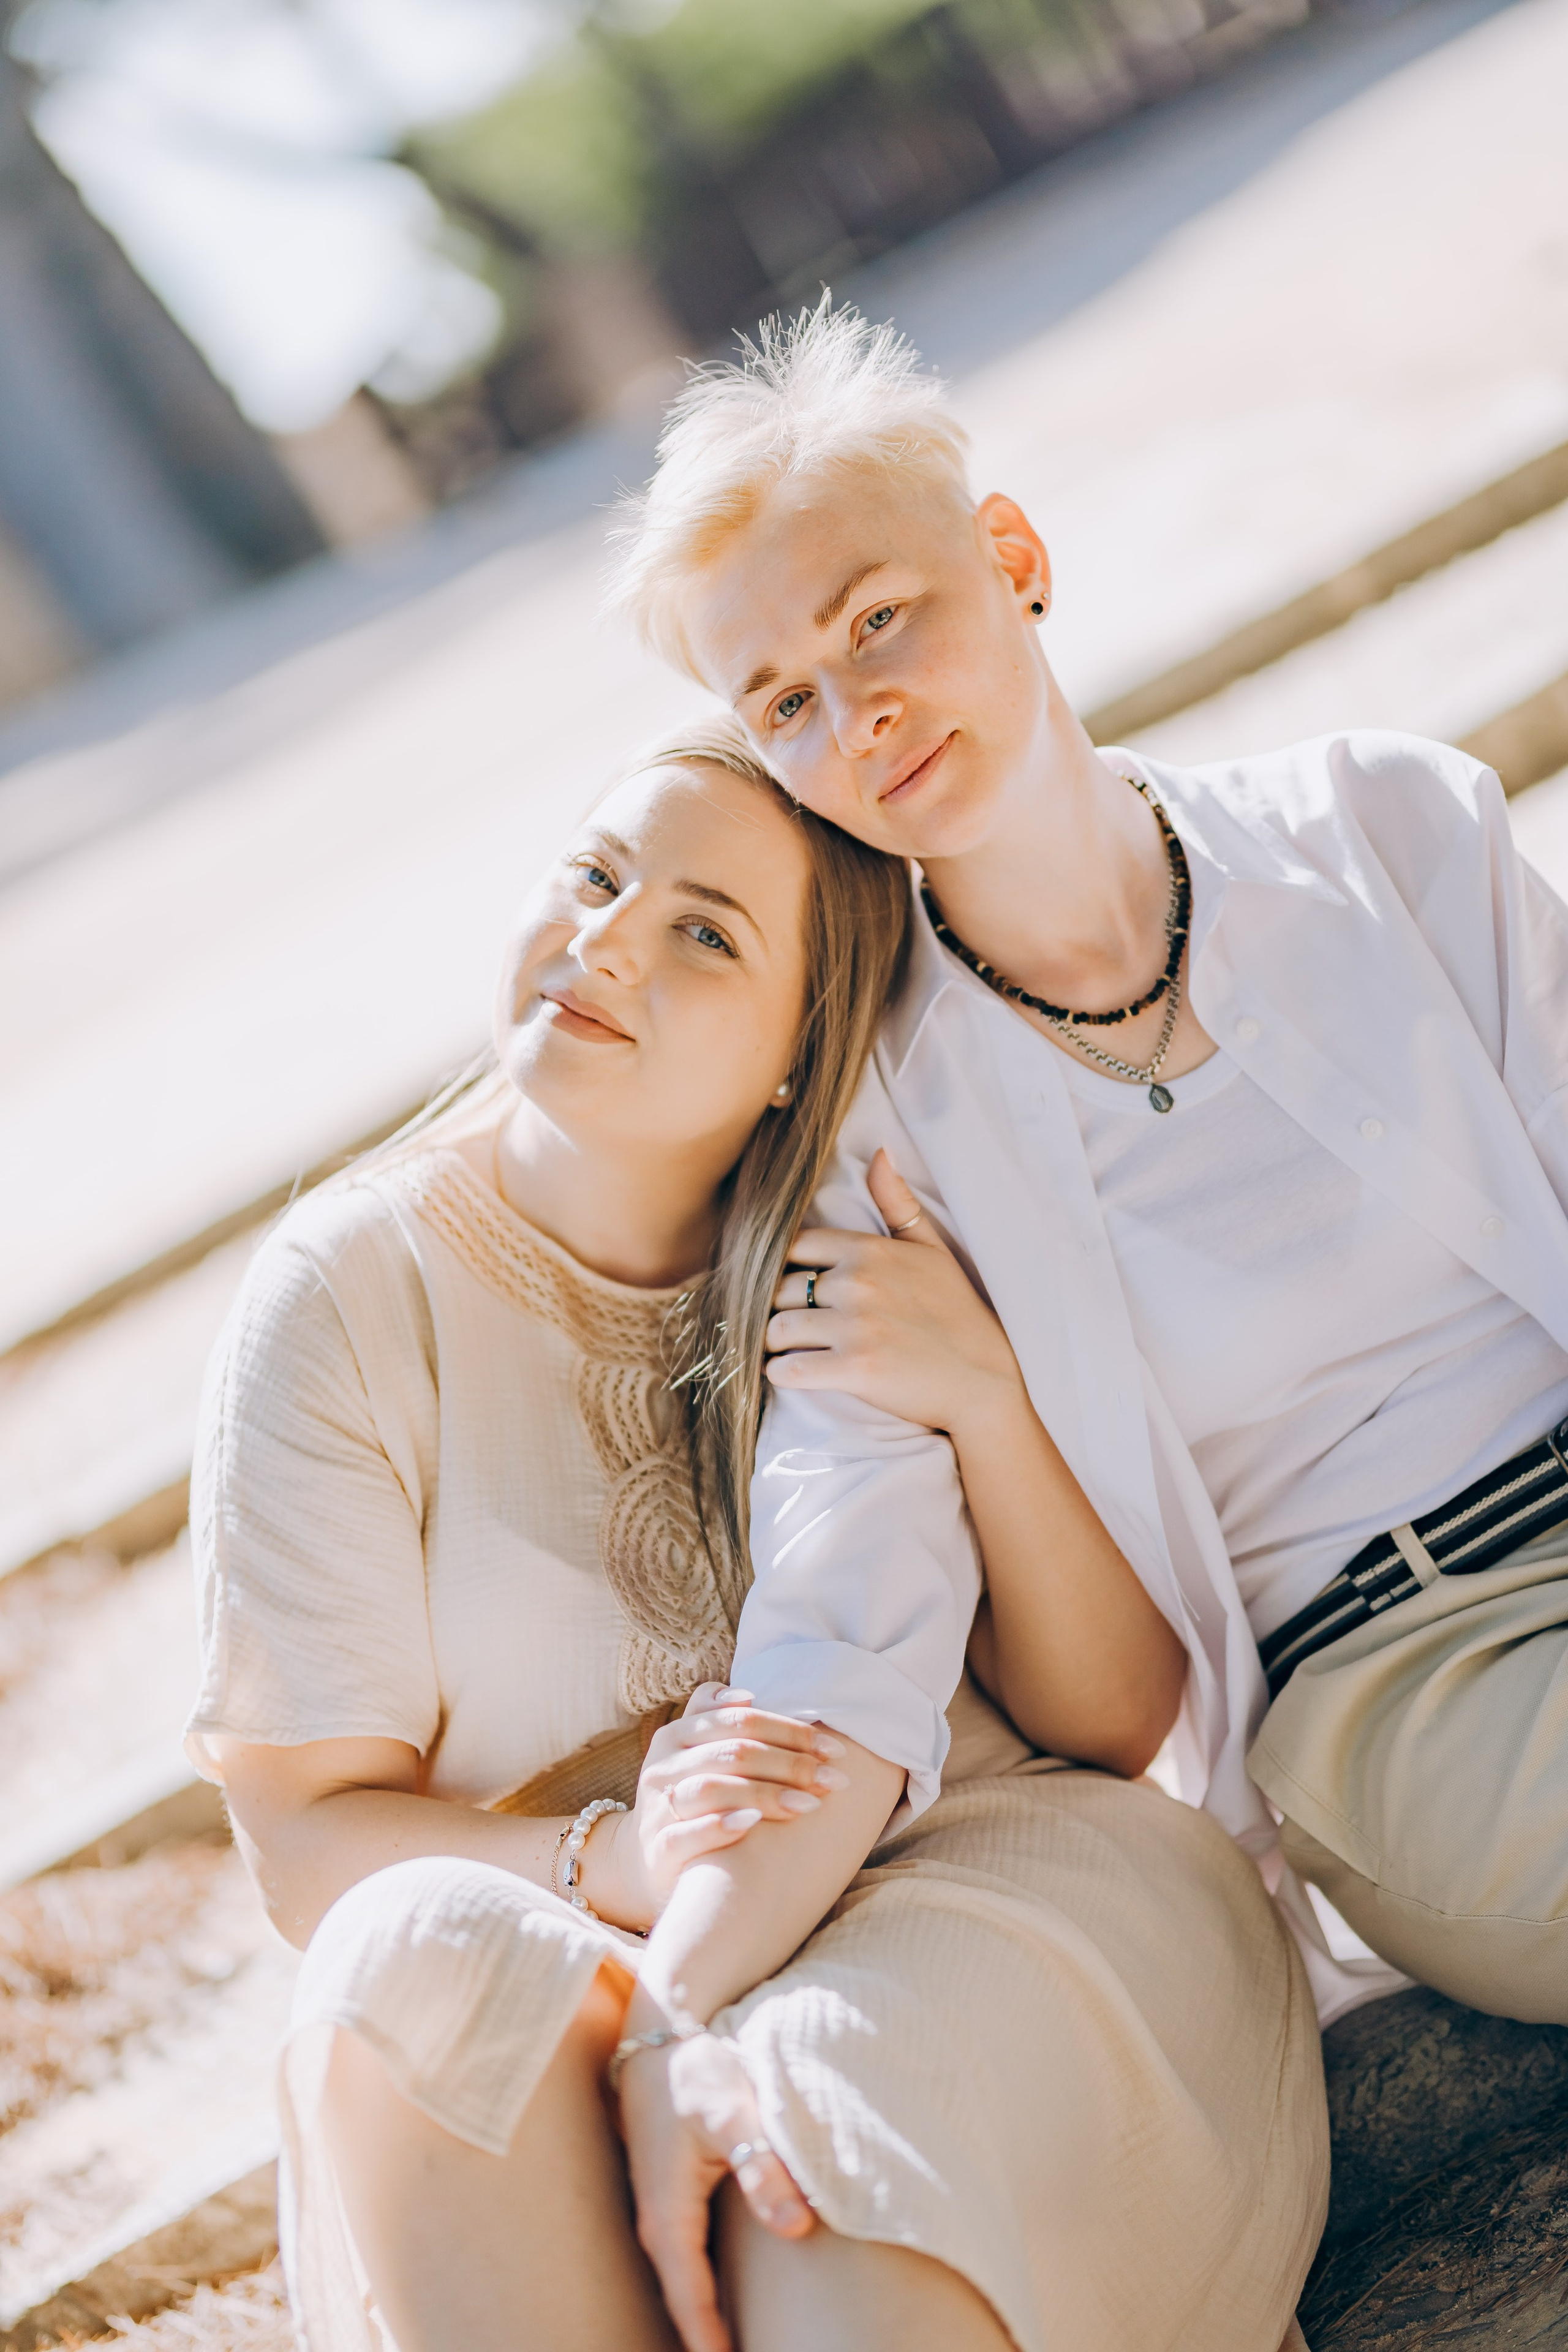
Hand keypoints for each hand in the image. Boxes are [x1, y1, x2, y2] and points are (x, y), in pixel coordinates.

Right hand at [592, 1686, 848, 1931]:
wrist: (649, 1860)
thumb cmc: (693, 1798)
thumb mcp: (698, 1753)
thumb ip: (720, 1719)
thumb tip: (751, 1694)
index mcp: (677, 1734)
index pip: (739, 1720)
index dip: (789, 1730)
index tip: (834, 1750)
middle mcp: (664, 1765)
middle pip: (733, 1752)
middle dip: (791, 1764)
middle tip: (835, 1780)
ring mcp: (658, 1807)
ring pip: (713, 1788)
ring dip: (768, 1794)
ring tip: (811, 1805)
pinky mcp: (659, 1848)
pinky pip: (687, 1833)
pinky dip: (722, 1825)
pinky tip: (754, 1824)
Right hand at [620, 2023, 812, 2351]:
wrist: (663, 2031)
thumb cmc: (696, 2071)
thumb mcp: (732, 2112)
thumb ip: (763, 2167)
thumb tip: (797, 2227)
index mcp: (668, 2213)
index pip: (691, 2299)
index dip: (711, 2342)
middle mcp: (658, 2222)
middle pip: (685, 2301)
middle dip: (709, 2340)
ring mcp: (661, 2211)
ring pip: (686, 2282)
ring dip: (707, 2317)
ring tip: (736, 2347)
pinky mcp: (673, 2197)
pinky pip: (689, 2260)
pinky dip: (705, 2289)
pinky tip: (728, 2304)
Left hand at [767, 1149, 1024, 1444]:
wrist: (985, 1378)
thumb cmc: (958, 1312)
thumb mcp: (932, 1249)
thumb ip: (897, 1202)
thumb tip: (880, 1151)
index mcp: (870, 1250)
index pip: (795, 1246)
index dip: (786, 1267)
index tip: (793, 1286)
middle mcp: (859, 1283)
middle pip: (779, 1288)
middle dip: (777, 1307)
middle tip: (788, 1323)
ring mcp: (856, 1327)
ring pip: (778, 1328)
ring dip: (775, 1342)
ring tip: (786, 1349)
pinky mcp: (855, 1369)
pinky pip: (790, 1368)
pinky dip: (781, 1373)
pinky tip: (790, 1373)